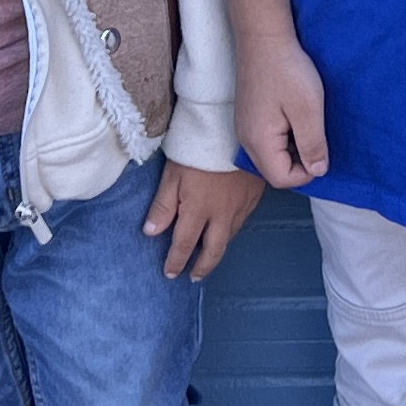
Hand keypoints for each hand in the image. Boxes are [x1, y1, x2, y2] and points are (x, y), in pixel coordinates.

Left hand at [145, 160, 265, 278]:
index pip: (184, 245)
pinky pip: (242, 222)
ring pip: (229, 238)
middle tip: (194, 276)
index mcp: (198, 211)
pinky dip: (231, 232)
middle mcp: (221, 215)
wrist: (234, 129)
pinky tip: (226, 229)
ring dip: (217, 250)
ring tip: (208, 256)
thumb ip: (163, 206)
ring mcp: (241, 207)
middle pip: (213, 251)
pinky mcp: (254, 196)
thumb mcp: (173, 174)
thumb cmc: (199, 149)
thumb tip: (151, 233)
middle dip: (202, 267)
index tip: (170, 273)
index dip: (176, 262)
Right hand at [243, 36, 331, 188]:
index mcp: (259, 141)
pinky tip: (296, 116)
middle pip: (275, 170)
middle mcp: (246, 139)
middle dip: (300, 162)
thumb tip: (319, 171)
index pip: (282, 179)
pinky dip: (285, 137)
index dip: (307, 173)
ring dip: (294, 149)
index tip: (322, 149)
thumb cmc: (287, 70)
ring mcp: (245, 128)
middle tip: (317, 137)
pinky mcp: (249, 116)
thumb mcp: (308, 109)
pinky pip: (268, 140)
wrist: (264, 38)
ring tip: (309, 125)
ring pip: (272, 155)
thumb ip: (313, 144)